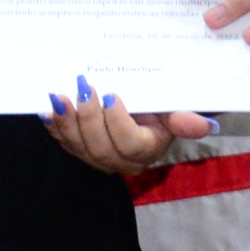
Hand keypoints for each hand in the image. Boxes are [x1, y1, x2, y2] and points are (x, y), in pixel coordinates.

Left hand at [43, 75, 216, 174]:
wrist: (140, 109)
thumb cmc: (157, 107)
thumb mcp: (172, 109)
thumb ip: (183, 118)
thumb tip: (202, 125)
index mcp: (146, 150)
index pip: (131, 145)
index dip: (118, 123)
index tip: (111, 95)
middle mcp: (121, 161)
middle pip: (101, 150)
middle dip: (88, 119)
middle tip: (83, 89)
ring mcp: (97, 158)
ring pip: (78, 148)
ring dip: (66, 123)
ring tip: (59, 97)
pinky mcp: (78, 149)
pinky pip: (63, 142)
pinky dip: (54, 126)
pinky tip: (47, 109)